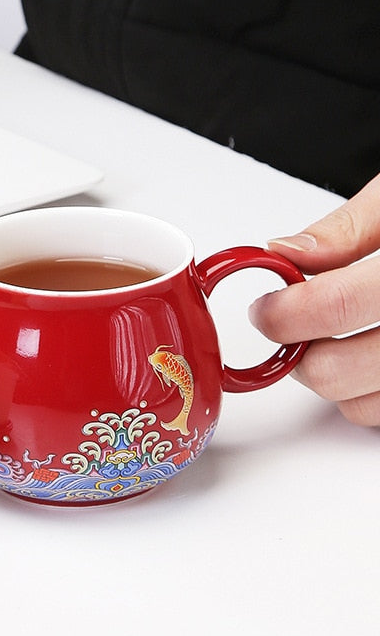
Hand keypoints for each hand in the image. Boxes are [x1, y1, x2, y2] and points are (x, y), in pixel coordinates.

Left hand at [249, 175, 379, 425]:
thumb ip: (348, 227)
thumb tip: (283, 253)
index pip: (335, 305)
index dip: (283, 311)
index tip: (266, 307)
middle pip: (338, 372)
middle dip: (299, 350)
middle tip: (293, 324)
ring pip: (361, 407)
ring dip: (336, 377)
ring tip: (343, 336)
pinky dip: (373, 394)